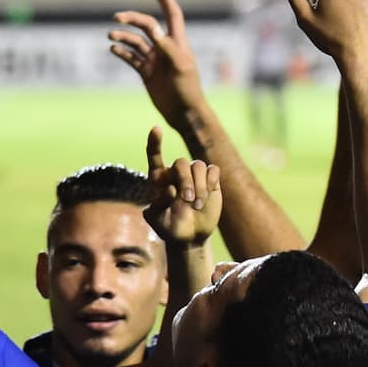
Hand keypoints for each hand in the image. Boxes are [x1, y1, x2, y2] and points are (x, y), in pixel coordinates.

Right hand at [109, 0, 204, 127]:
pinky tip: (113, 49)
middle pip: (147, 26)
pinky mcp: (146, 73)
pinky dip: (121, 52)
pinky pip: (131, 58)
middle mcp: (165, 47)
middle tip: (117, 17)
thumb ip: (167, 47)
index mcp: (177, 42)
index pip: (171, 14)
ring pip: (136, 42)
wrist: (183, 112)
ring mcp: (154, 60)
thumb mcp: (180, 66)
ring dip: (123, 36)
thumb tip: (154, 29)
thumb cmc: (188, 89)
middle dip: (133, 19)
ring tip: (110, 35)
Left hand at [143, 127, 221, 245]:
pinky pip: (213, 170)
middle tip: (186, 200)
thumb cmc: (168, 226)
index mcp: (158, 179)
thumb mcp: (157, 220)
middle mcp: (175, 173)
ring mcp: (193, 175)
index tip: (156, 129)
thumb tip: (170, 190)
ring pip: (198, 165)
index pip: (154, 156)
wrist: (189, 236)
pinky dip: (210, 183)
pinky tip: (206, 199)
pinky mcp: (210, 180)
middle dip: (185, 181)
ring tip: (196, 205)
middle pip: (181, 163)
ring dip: (199, 186)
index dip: (154, 142)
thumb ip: (158, 205)